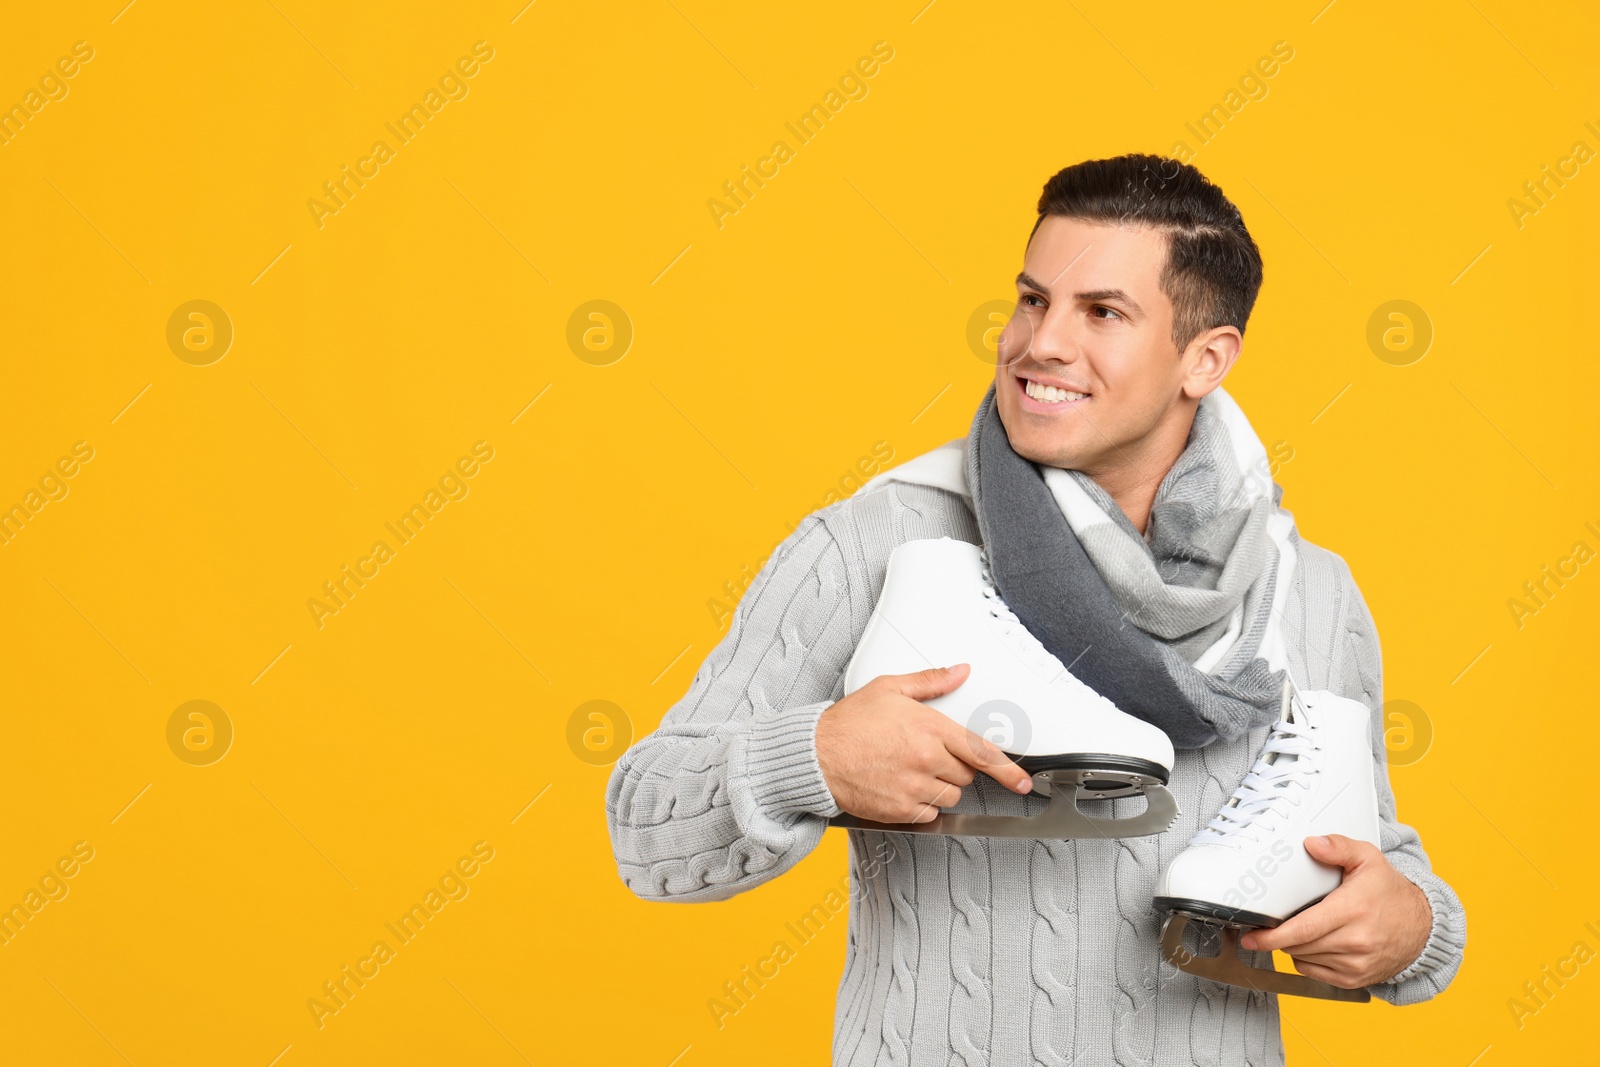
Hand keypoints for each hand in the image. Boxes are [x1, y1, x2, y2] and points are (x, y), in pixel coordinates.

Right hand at [815, 664, 1033, 822]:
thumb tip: (960, 671)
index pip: (981, 751)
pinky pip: (929, 813)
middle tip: (924, 754)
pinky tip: (900, 787)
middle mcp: (926, 759)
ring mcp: (914, 787)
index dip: (1007, 770)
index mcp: (929, 728)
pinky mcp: (901, 810)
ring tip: (908, 770)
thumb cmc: (849, 723)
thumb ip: (931, 682)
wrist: (815, 756)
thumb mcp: (890, 689)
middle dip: (952, 766)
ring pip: (950, 795)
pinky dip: (921, 804)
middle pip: (965, 774)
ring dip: (938, 786)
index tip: (1022, 782)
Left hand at [1240, 834, 1432, 987]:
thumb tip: (1311, 843)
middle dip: (1279, 936)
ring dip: (1294, 945)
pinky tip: (1316, 943)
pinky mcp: (1355, 980)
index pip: (1303, 929)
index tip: (1252, 936)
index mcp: (1353, 910)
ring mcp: (1356, 964)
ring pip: (1303, 958)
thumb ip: (1339, 847)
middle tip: (1272, 922)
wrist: (1423, 928)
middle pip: (1298, 945)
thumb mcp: (1368, 859)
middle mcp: (1355, 941)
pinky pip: (1314, 972)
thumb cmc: (1390, 892)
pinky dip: (1306, 959)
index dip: (1272, 936)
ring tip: (1303, 927)